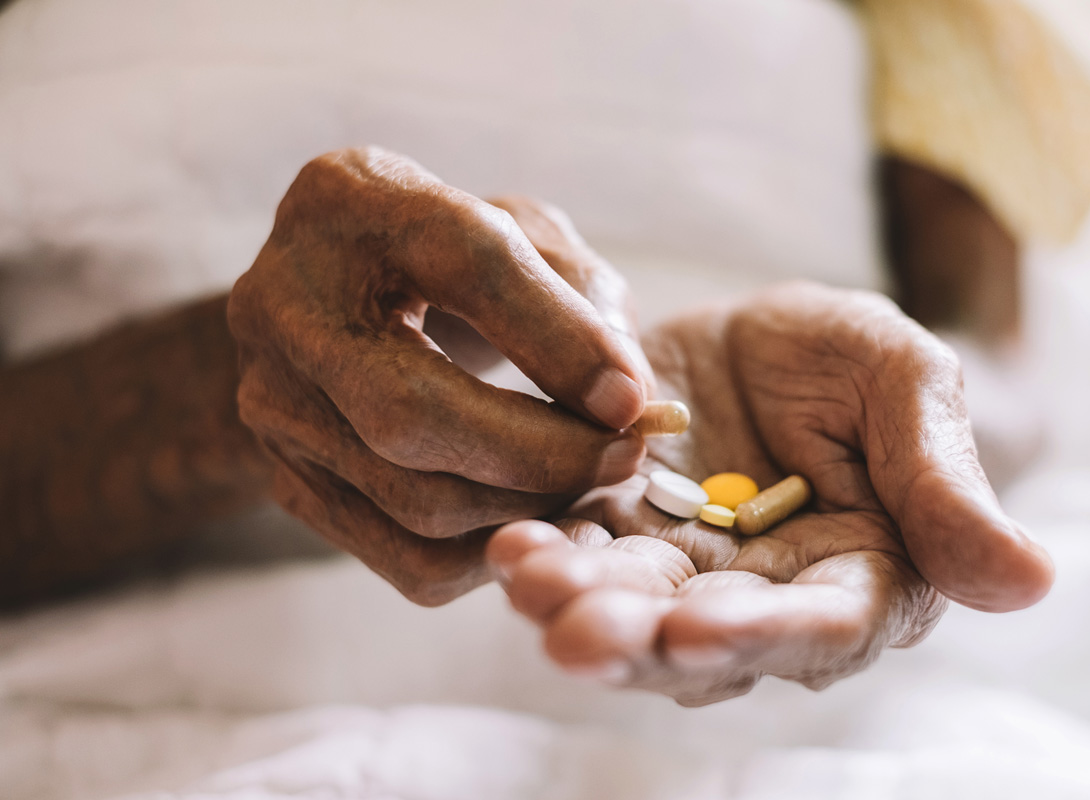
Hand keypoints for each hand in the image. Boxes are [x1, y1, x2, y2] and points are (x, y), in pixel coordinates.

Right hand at [228, 148, 649, 605]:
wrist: (329, 299)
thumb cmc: (447, 255)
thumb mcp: (519, 231)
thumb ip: (582, 293)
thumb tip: (627, 399)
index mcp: (350, 198)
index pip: (468, 265)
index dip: (562, 341)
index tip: (635, 400)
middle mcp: (285, 301)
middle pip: (413, 413)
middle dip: (544, 452)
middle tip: (625, 456)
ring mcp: (271, 401)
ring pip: (416, 500)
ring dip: (528, 507)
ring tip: (591, 479)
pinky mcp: (286, 479)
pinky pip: (406, 559)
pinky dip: (491, 554)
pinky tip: (535, 515)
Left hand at [488, 283, 1054, 704]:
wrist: (782, 340)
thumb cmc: (863, 364)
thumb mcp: (911, 389)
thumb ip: (949, 484)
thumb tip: (1031, 581)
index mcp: (860, 576)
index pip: (820, 626)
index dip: (761, 635)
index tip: (701, 630)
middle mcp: (766, 598)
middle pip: (704, 639)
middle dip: (639, 639)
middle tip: (577, 635)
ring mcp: (687, 571)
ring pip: (632, 608)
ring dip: (577, 604)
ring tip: (525, 577)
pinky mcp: (622, 532)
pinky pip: (583, 554)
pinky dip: (545, 554)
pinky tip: (507, 541)